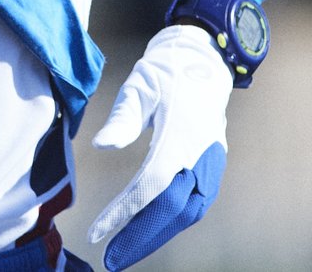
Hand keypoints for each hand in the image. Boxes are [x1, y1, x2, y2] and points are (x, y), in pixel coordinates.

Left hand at [87, 24, 233, 269]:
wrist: (205, 59)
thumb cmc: (167, 70)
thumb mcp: (139, 85)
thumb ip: (122, 118)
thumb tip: (101, 146)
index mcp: (182, 134)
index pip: (151, 185)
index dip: (125, 213)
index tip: (98, 233)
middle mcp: (202, 154)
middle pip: (173, 209)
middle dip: (141, 237)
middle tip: (110, 258)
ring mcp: (212, 162)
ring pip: (189, 212)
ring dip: (158, 234)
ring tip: (126, 248)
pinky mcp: (213, 165)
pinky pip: (195, 203)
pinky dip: (173, 221)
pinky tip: (149, 228)